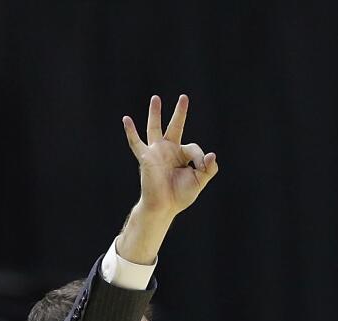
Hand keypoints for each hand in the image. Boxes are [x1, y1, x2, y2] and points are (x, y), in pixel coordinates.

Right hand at [116, 95, 217, 264]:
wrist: (164, 207)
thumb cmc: (180, 195)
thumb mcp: (200, 181)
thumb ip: (209, 168)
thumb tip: (211, 155)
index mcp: (181, 155)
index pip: (194, 148)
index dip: (199, 157)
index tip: (200, 167)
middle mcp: (168, 150)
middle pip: (175, 127)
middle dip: (180, 113)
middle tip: (184, 97)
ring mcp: (156, 152)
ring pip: (155, 128)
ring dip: (155, 113)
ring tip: (156, 98)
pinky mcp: (146, 158)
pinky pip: (136, 143)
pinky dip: (130, 131)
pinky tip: (126, 120)